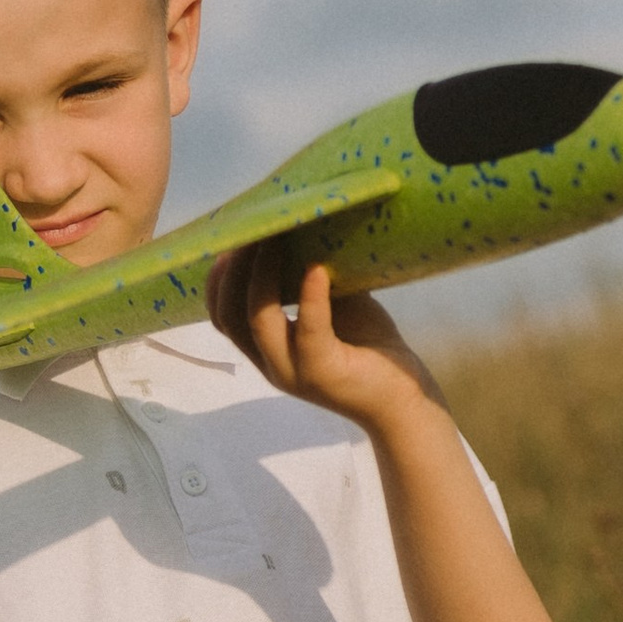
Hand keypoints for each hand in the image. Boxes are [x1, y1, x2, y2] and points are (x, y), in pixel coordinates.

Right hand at [218, 248, 439, 431]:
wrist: (404, 398)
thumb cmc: (369, 348)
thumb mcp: (335, 305)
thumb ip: (309, 278)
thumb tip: (302, 223)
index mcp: (267, 350)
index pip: (223, 316)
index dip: (218, 280)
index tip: (230, 243)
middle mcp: (272, 363)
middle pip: (230, 316)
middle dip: (234, 270)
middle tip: (252, 232)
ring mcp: (294, 371)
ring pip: (258, 321)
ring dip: (261, 275)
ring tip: (275, 239)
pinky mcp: (324, 373)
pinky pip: (308, 330)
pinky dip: (310, 296)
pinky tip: (317, 269)